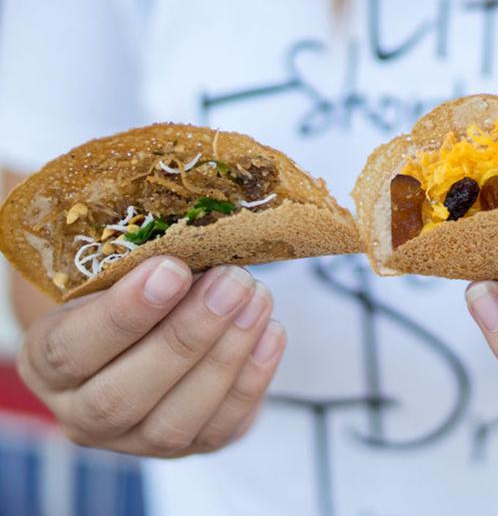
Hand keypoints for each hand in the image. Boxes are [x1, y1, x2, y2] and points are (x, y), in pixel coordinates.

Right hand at [17, 257, 284, 456]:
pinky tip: (270, 332)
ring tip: (257, 299)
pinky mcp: (191, 448)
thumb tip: (193, 228)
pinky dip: (252, 380)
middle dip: (187, 336)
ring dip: (226, 357)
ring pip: (175, 423)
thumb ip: (140, 260)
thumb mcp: (116, 272)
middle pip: (122, 397)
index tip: (173, 270)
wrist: (148, 334)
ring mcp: (136, 441)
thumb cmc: (129, 292)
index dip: (124, 314)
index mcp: (49, 363)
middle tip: (233, 282)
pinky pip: (221, 428)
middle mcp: (82, 415)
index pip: (71, 350)